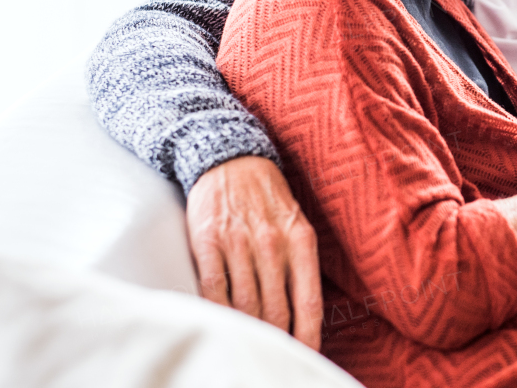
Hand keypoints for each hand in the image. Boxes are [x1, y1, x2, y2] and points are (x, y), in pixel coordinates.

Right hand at [186, 155, 322, 348]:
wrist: (231, 159)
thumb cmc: (268, 200)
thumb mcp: (296, 225)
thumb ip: (299, 265)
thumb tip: (302, 316)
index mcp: (301, 241)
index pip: (308, 303)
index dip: (307, 337)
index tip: (305, 356)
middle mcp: (272, 243)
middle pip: (276, 311)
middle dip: (277, 340)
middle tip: (274, 357)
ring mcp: (239, 242)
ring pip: (246, 305)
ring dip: (249, 331)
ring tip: (250, 347)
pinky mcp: (208, 241)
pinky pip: (214, 289)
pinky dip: (220, 313)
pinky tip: (224, 326)